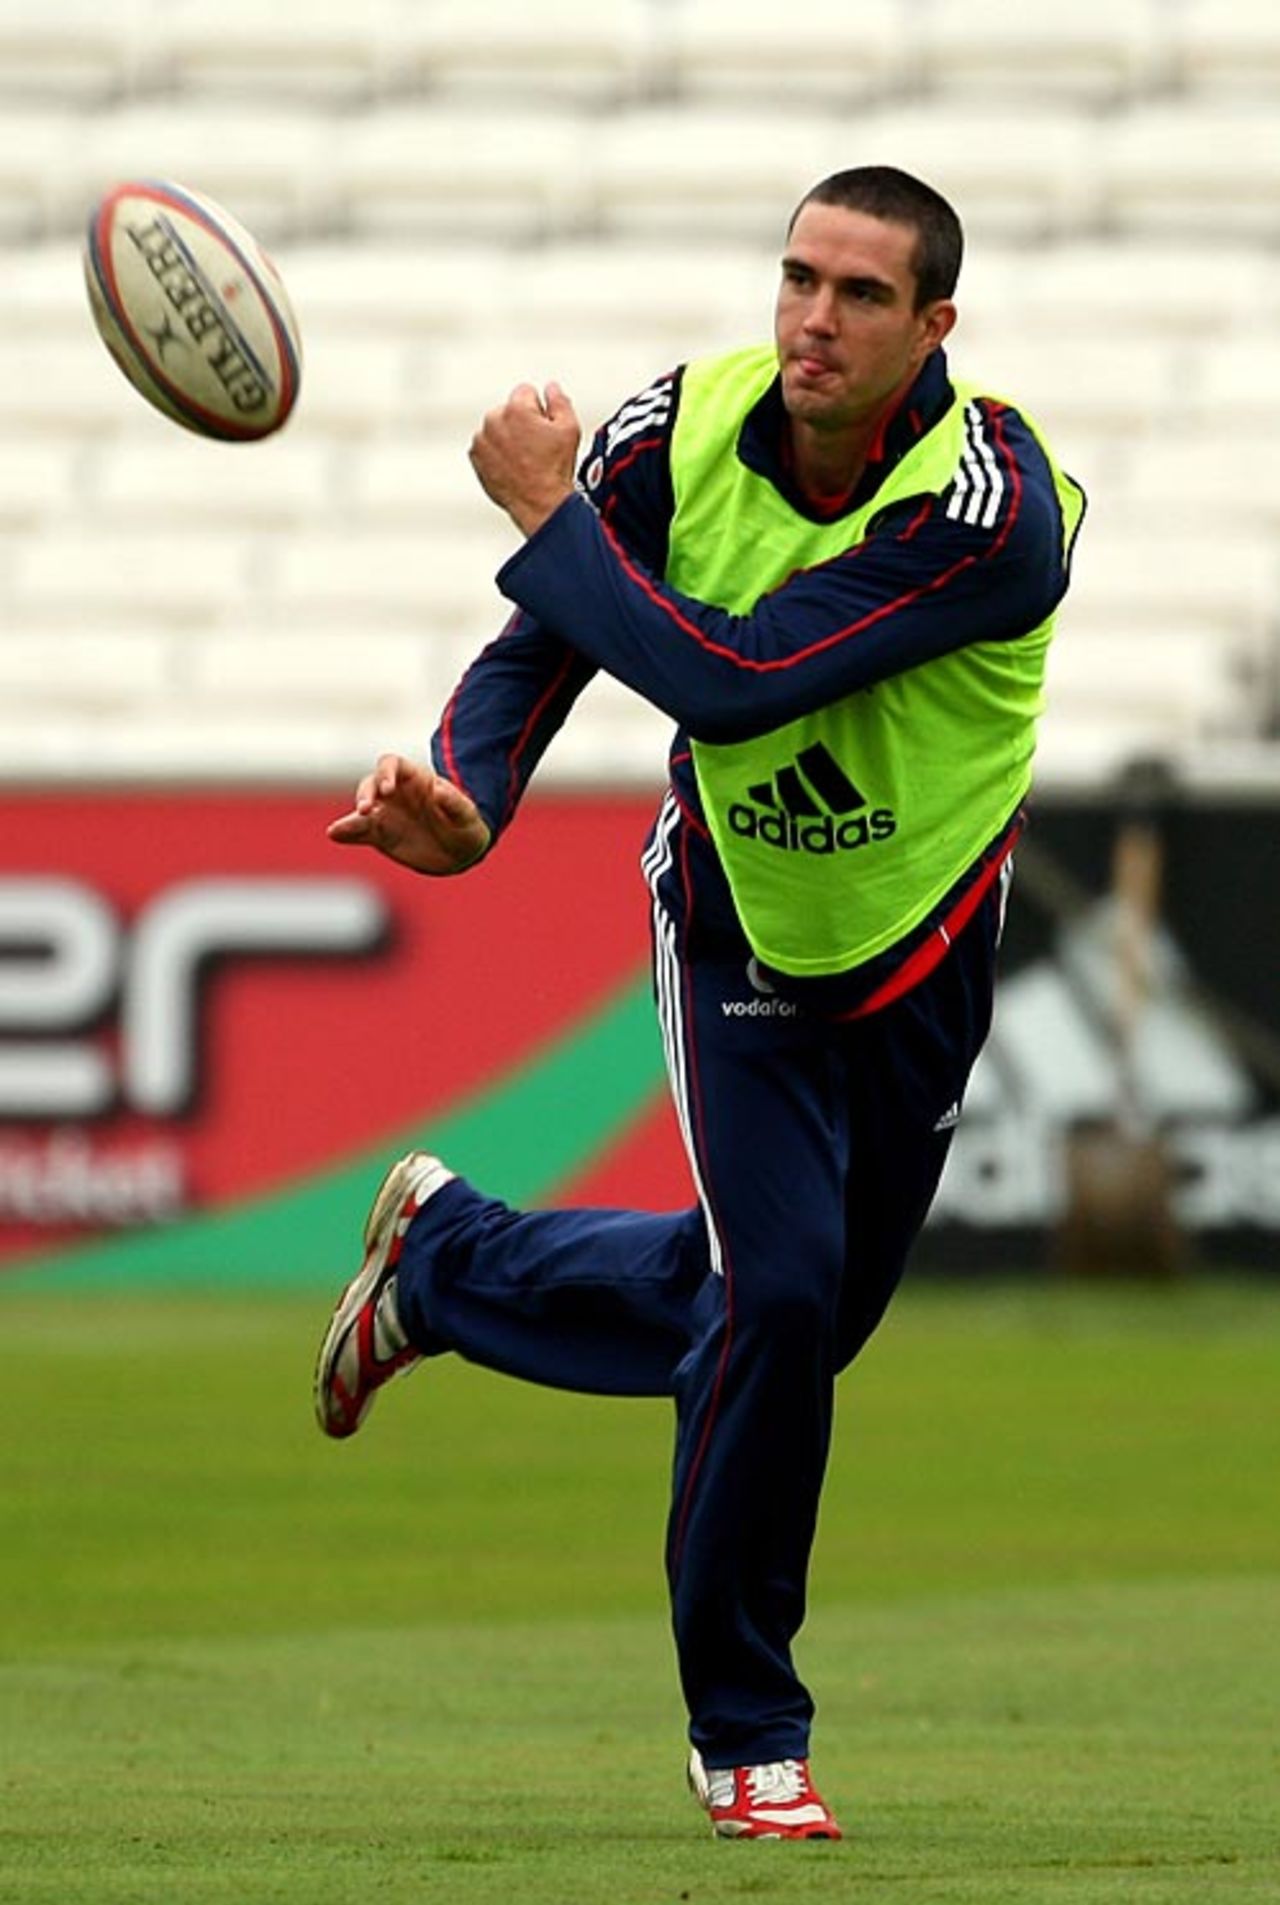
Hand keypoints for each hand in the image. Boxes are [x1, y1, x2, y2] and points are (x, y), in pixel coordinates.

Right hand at [327, 754, 490, 874]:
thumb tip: (438, 789)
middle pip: (371, 784)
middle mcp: (395, 793)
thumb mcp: (467, 815)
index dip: (386, 772)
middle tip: (365, 809)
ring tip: (340, 828)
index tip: (387, 789)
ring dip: (351, 817)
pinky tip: (334, 835)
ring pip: (361, 809)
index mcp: (415, 779)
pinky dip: (346, 832)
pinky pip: (358, 831)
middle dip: (366, 794)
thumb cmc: (465, 826)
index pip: (392, 764)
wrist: (459, 852)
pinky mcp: (379, 835)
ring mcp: (385, 814)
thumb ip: (455, 802)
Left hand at [469, 381, 579, 536]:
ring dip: (507, 437)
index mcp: (516, 409)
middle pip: (509, 410)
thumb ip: (559, 400)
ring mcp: (482, 440)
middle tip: (536, 446)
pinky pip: (486, 446)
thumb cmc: (554, 470)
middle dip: (521, 422)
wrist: (540, 504)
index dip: (539, 409)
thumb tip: (550, 388)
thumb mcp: (569, 429)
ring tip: (524, 458)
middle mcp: (494, 420)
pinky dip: (496, 453)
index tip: (544, 427)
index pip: (526, 392)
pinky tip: (512, 465)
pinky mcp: (476, 457)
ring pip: (496, 428)